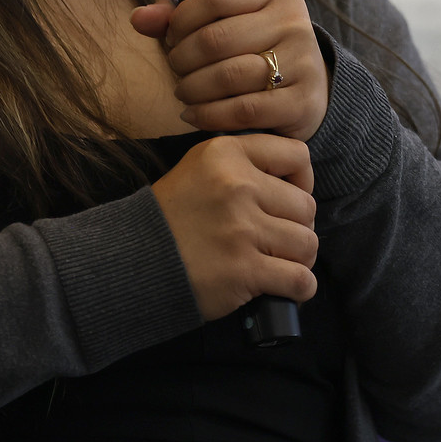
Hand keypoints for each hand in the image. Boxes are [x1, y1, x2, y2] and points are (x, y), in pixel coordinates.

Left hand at [131, 0, 329, 140]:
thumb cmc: (256, 47)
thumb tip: (137, 18)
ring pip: (228, 76)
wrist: (309, 87)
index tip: (172, 37)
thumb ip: (181, 17)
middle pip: (216, 38)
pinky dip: (209, 115)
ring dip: (192, 89)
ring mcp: (303, 61)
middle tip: (176, 70)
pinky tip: (194, 114)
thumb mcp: (228, 21)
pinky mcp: (302, 101)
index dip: (182, 19)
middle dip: (183, 59)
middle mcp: (295, 21)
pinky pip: (242, 110)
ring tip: (183, 92)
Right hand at [150, 133, 317, 320]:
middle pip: (306, 206)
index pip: (297, 155)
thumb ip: (242, 165)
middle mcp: (237, 186)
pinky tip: (289, 287)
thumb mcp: (199, 170)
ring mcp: (242, 229)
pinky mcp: (244, 270)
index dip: (302, 180)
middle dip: (298, 226)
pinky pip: (300, 279)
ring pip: (307, 243)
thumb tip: (295, 186)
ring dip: (300, 258)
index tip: (289, 199)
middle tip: (279, 241)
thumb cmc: (170, 218)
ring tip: (281, 264)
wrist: (133, 261)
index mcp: (226, 154)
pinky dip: (301, 287)